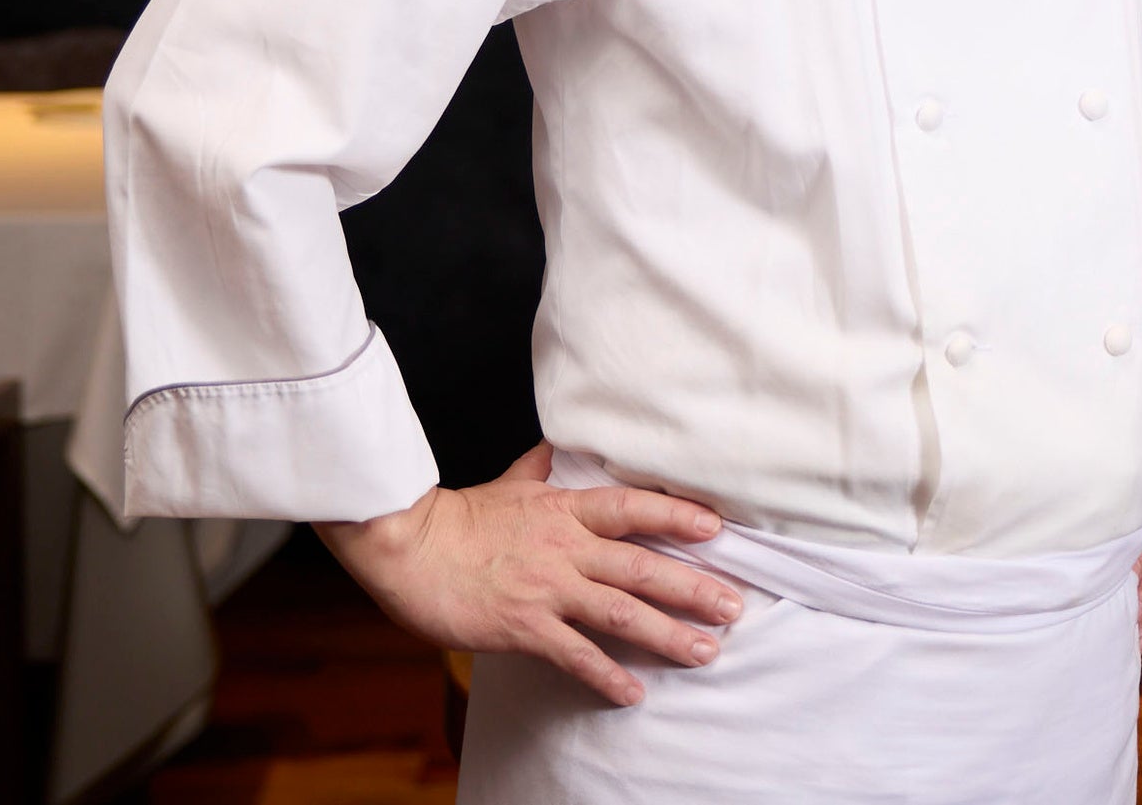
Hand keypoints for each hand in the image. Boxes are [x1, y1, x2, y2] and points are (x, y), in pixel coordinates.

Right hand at [318, 445, 740, 704]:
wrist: (407, 548)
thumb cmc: (455, 518)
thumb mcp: (508, 483)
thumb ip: (541, 469)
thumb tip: (556, 448)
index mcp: (563, 509)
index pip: (633, 509)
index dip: (678, 516)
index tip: (718, 527)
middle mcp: (565, 548)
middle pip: (642, 567)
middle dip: (694, 587)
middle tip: (734, 605)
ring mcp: (547, 589)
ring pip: (621, 613)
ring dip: (668, 634)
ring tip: (707, 650)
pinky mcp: (524, 626)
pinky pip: (575, 654)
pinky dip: (607, 675)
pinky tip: (634, 693)